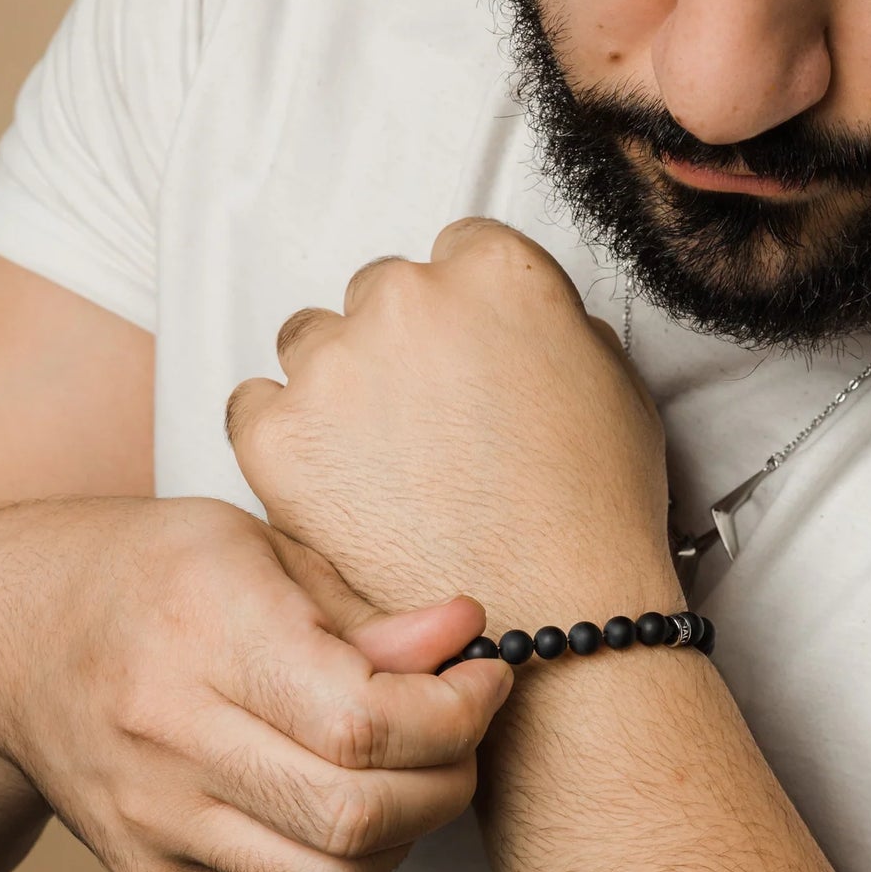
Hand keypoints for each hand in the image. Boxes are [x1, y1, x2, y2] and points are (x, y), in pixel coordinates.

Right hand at [0, 496, 510, 871]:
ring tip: (417, 770)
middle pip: (358, 815)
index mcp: (204, 629)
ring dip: (410, 832)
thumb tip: (465, 636)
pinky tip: (352, 800)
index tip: (486, 677)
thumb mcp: (258, 550)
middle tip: (463, 731)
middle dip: (451, 779)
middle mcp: (168, 733)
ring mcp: (153, 819)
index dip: (458, 713)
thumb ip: (366, 610)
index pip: (365, 721)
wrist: (8, 647)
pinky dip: (351, 860)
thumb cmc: (146, 578)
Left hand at [226, 220, 682, 636]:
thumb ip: (552, 329)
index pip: (456, 253)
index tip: (463, 360)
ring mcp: (335, 367)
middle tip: (427, 423)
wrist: (552, 618)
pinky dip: (287, 439)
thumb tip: (512, 327)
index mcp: (495, 273)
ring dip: (337, 386)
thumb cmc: (592, 516)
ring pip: (310, 343)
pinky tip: (336, 484)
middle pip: (379, 294)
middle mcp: (408, 301)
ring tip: (383, 463)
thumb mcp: (614, 388)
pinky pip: (256, 407)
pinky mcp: (279, 436)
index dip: (463, 317)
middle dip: (397, 348)